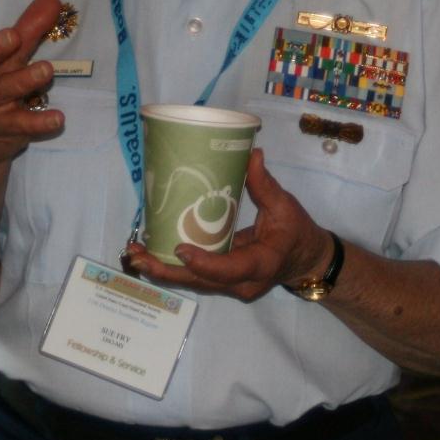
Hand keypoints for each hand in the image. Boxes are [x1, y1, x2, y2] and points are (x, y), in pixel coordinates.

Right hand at [0, 0, 67, 168]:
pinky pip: (22, 124)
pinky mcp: (3, 129)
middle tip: (13, 36)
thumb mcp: (3, 57)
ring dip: (24, 80)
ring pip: (3, 90)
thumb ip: (26, 28)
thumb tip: (52, 0)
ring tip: (46, 70)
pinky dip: (40, 122)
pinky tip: (58, 118)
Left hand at [123, 151, 332, 301]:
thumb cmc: (296, 232)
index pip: (230, 269)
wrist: (305, 260)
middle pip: (200, 281)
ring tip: (134, 253)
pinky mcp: (221, 281)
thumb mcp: (285, 206)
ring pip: (193, 281)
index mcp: (262, 263)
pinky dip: (172, 266)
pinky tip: (150, 253)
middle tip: (137, 254)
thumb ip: (265, 185)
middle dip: (166, 270)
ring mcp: (230, 285)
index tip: (180, 248)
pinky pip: (195, 276)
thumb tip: (251, 154)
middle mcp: (242, 282)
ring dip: (163, 269)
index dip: (205, 263)